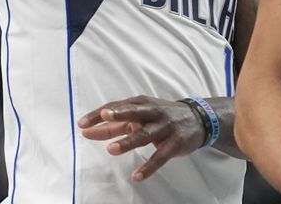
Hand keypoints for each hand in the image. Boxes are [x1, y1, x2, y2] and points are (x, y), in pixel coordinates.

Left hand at [77, 96, 205, 181]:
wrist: (198, 118)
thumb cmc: (161, 116)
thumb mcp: (140, 115)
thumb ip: (116, 124)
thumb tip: (89, 131)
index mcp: (141, 104)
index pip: (117, 107)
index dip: (100, 114)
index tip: (82, 123)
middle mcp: (152, 113)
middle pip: (134, 112)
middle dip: (119, 114)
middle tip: (104, 117)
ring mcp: (164, 127)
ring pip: (145, 134)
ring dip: (128, 141)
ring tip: (111, 150)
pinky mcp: (174, 143)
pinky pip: (160, 156)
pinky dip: (148, 167)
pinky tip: (136, 176)